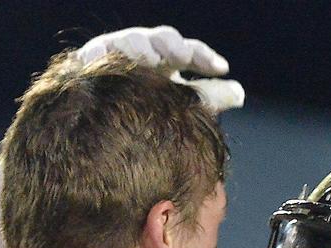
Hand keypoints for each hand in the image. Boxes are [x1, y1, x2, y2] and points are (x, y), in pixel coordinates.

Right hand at [76, 25, 243, 112]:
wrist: (106, 126)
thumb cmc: (149, 112)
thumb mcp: (183, 105)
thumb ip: (211, 98)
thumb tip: (240, 93)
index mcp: (168, 60)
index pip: (189, 52)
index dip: (204, 58)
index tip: (221, 68)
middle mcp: (145, 52)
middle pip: (160, 39)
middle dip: (171, 45)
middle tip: (181, 56)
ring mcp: (117, 54)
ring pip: (129, 41)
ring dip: (138, 46)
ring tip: (148, 58)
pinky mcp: (91, 63)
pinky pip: (92, 54)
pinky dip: (95, 54)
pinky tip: (95, 58)